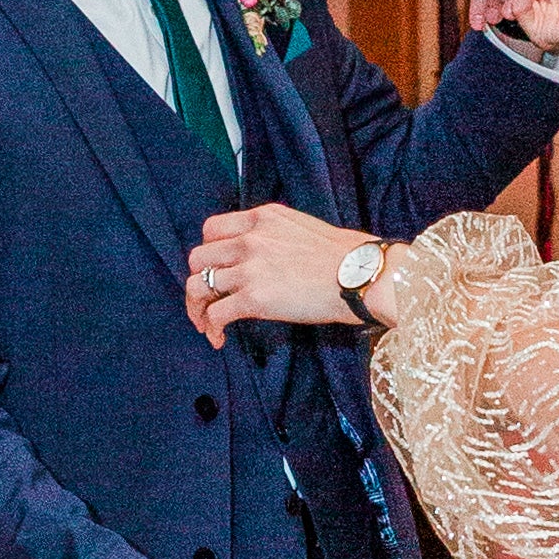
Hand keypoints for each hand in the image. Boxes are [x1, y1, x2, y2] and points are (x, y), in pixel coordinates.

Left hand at [188, 202, 362, 338]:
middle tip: (205, 301)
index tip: (215, 269)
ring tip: (205, 324)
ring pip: (199, 286)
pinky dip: (212, 328)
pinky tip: (219, 339)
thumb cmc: (346, 256)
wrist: (361, 275)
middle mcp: (249, 240)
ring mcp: (250, 269)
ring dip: (197, 308)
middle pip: (199, 258)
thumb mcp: (303, 228)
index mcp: (261, 219)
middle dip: (198, 281)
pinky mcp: (254, 299)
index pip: (212, 229)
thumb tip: (269, 256)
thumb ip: (276, 236)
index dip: (208, 252)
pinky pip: (217, 314)